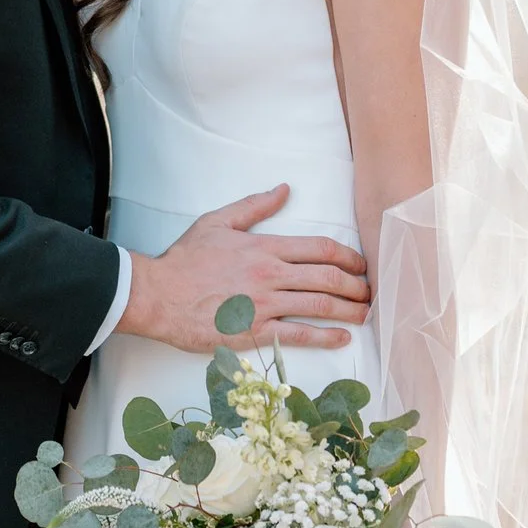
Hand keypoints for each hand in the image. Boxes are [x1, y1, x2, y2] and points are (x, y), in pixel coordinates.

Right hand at [119, 185, 370, 351]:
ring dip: (350, 310)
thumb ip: (254, 206)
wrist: (157, 295)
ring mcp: (265, 305)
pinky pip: (298, 335)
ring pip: (320, 306)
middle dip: (357, 285)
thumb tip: (284, 190)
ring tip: (365, 314)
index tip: (361, 265)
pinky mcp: (255, 332)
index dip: (349, 257)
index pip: (320, 248)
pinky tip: (343, 338)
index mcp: (265, 247)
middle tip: (369, 291)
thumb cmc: (185, 259)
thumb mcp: (218, 221)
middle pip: (329, 277)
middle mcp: (271, 275)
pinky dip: (325, 337)